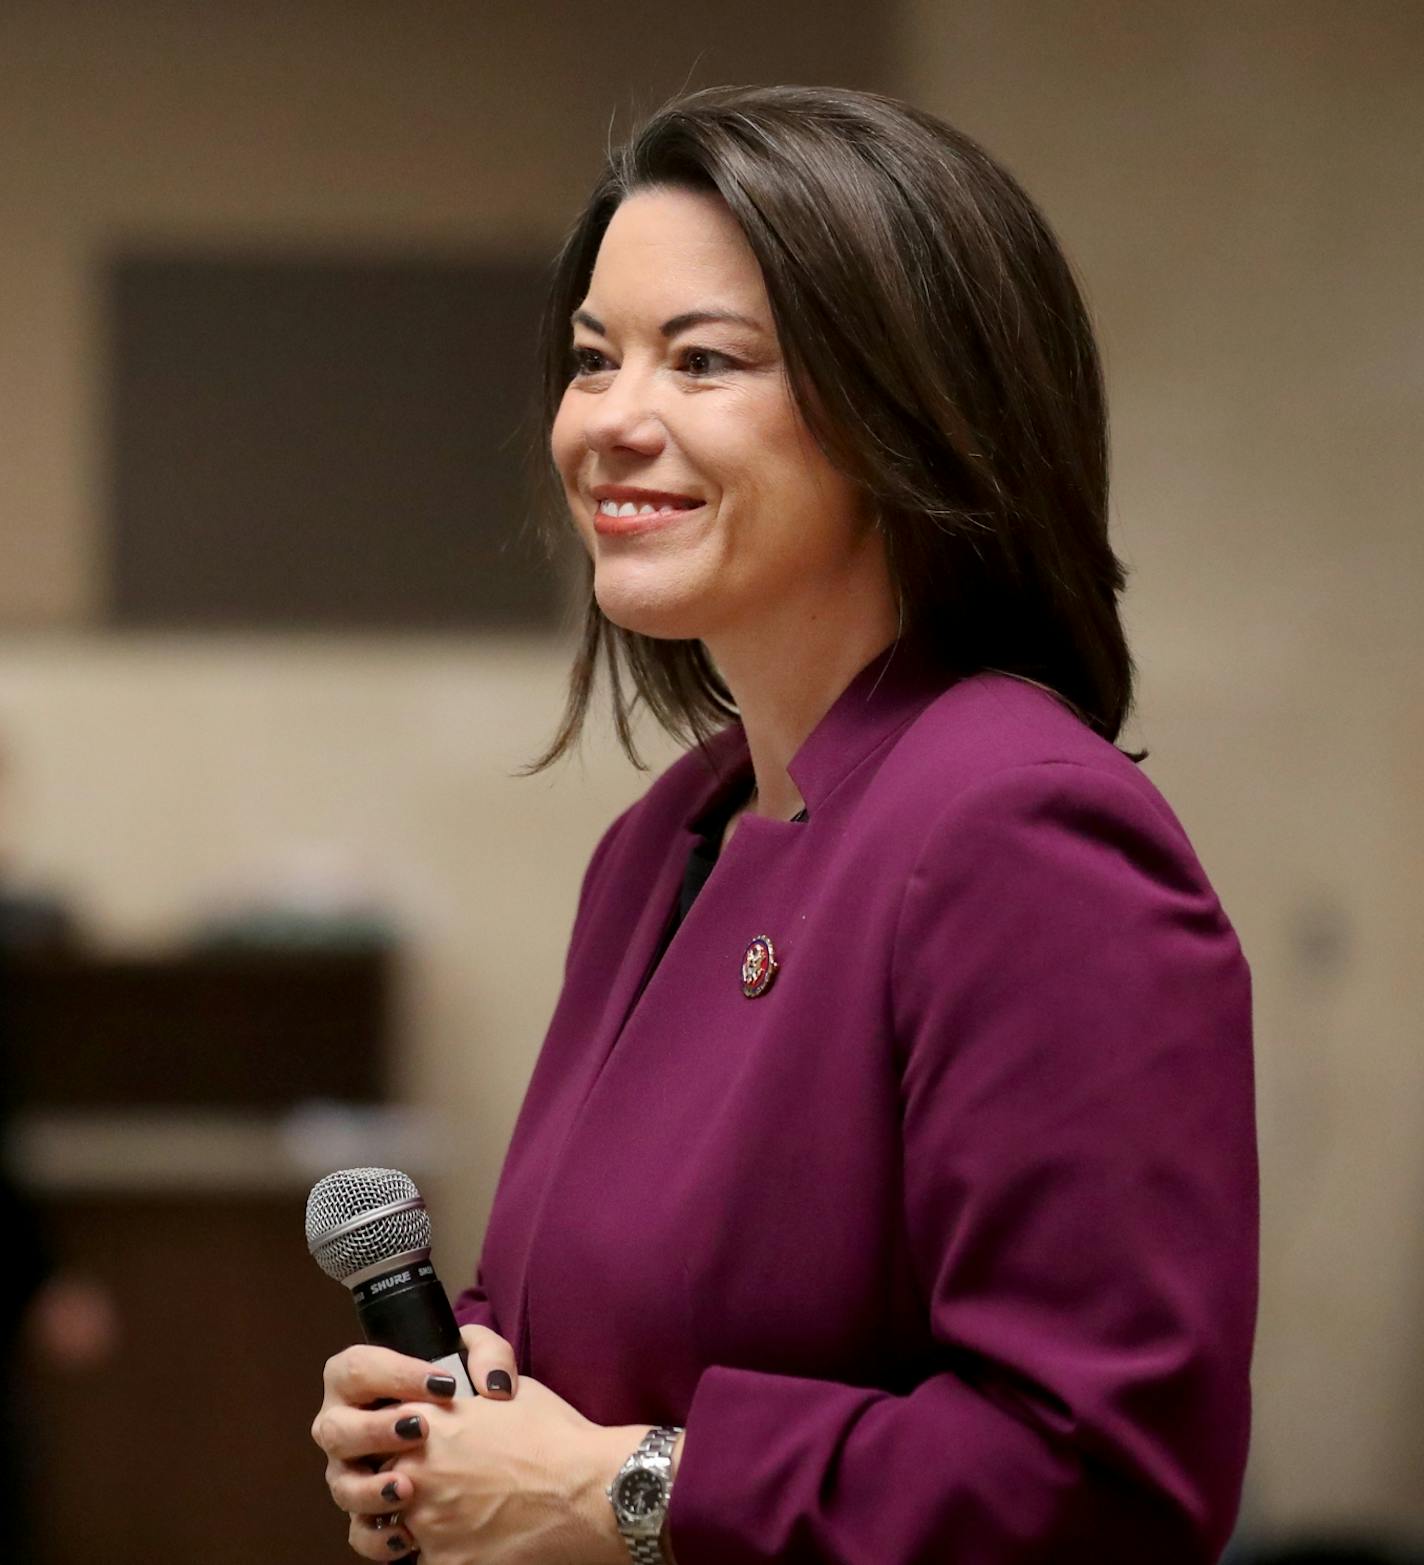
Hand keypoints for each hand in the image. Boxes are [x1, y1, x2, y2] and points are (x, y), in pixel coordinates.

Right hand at [312, 1326, 519, 1558]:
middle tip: (419, 1431)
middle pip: (335, 1429)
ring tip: (408, 1489)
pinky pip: (358, 1532)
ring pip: (341, 1485)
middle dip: (373, 1430)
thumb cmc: (457, 1390)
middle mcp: (344, 1426)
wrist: (468, 1442)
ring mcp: (350, 1472)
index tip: (443, 1386)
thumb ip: (488, 1354)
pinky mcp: (364, 1513)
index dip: (394, 1374)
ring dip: (371, 1490)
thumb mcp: (476, 1359)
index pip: (356, 1368)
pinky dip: (379, 1537)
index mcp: (358, 1380)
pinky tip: (408, 1535)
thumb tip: (495, 1386)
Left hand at [389, 1332, 640, 1564]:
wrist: (589, 1492)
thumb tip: (451, 1373)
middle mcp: (415, 1472)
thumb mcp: (512, 1383)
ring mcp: (426, 1524)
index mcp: (426, 1422)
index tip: (412, 1444)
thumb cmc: (556, 1436)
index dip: (394, 1437)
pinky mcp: (444, 1564)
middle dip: (400, 1481)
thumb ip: (468, 1374)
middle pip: (380, 1479)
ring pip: (392, 1526)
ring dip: (413, 1522)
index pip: (381, 1428)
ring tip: (451, 1515)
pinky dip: (441, 1552)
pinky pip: (421, 1561)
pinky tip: (471, 1539)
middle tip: (433, 1483)